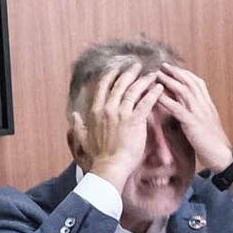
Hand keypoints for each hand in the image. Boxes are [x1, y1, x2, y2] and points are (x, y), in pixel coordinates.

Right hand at [68, 63, 160, 187]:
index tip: (116, 68)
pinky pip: (145, 103)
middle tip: (136, 65)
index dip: (110, 76)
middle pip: (119, 85)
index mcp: (95, 111)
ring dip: (143, 80)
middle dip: (128, 72)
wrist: (110, 166)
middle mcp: (107, 109)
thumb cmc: (97, 157)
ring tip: (152, 73)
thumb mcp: (82, 139)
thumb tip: (73, 115)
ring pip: (133, 91)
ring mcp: (121, 114)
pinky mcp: (135, 121)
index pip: (102, 87)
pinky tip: (159, 87)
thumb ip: (77, 126)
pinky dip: (153, 93)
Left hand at [156, 64, 232, 171]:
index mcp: (208, 105)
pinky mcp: (193, 123)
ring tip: (158, 75)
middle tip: (163, 66)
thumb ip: (198, 114)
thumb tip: (187, 109)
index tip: (174, 68)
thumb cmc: (214, 144)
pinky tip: (157, 96)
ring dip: (170, 81)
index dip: (185, 74)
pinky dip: (166, 100)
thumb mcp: (207, 125)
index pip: (198, 83)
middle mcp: (205, 106)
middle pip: (190, 82)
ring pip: (184, 91)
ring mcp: (200, 113)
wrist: (224, 157)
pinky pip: (178, 108)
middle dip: (176, 72)